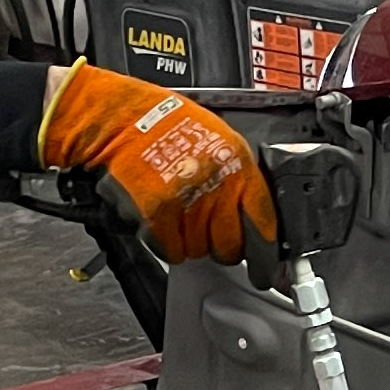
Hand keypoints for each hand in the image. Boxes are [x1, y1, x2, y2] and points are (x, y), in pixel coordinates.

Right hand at [36, 63, 274, 264]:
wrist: (122, 120)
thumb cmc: (168, 127)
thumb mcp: (221, 141)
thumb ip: (240, 180)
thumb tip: (256, 220)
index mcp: (237, 166)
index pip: (263, 223)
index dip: (267, 253)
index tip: (267, 269)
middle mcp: (215, 186)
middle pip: (231, 247)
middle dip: (222, 245)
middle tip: (207, 230)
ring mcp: (186, 203)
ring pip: (199, 251)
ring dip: (190, 241)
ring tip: (178, 212)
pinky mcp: (157, 216)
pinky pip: (172, 251)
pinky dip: (166, 242)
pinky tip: (161, 219)